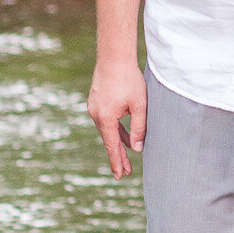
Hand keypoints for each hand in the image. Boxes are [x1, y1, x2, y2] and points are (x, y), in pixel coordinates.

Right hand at [88, 57, 146, 177]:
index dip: (117, 161)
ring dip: (117, 143)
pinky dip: (115, 130)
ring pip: (107, 130)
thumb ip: (139, 128)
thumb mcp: (139, 105)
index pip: (112, 146)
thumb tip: (136, 148)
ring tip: (126, 158)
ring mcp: (94, 107)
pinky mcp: (96, 101)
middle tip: (123, 174)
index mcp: (106, 118)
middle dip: (117, 157)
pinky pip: (106, 120)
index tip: (120, 175)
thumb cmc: (129, 79)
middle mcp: (96, 114)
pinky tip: (123, 136)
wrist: (114, 56)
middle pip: (108, 141)